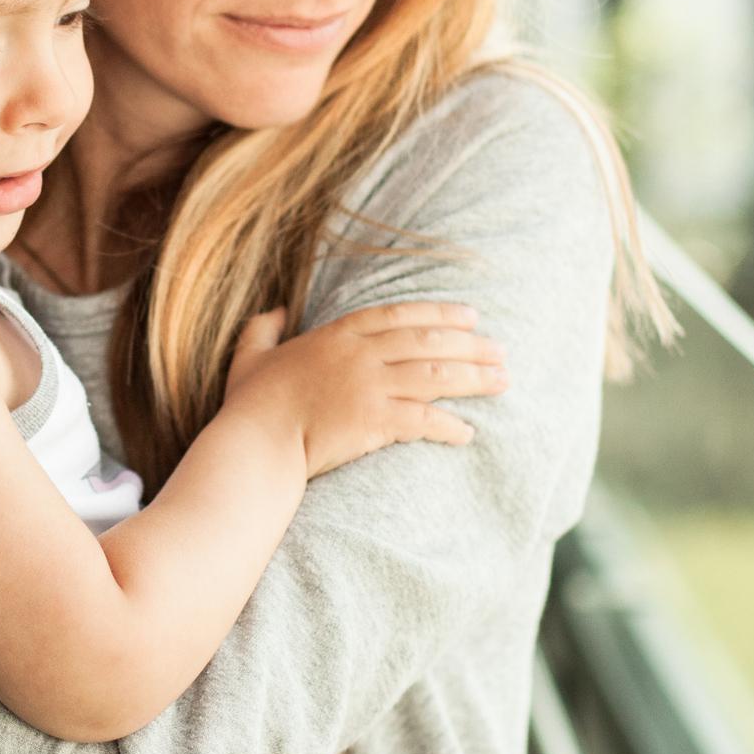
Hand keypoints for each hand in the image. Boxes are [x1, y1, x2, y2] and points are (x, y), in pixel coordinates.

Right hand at [222, 300, 507, 478]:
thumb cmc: (250, 406)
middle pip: (428, 341)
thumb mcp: (250, 357)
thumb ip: (262, 329)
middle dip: (470, 344)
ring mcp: (370, 386)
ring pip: (436, 375)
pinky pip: (425, 419)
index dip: (439, 313)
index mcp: (336, 336)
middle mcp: (360, 355)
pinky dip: (450, 425)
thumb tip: (275, 310)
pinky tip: (468, 433)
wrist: (256, 443)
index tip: (471, 316)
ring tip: (503, 381)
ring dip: (474, 377)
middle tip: (501, 351)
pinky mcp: (376, 420)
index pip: (399, 315)